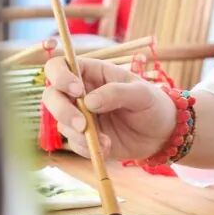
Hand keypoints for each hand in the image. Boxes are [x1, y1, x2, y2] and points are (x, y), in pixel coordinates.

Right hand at [42, 55, 176, 160]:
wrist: (162, 134)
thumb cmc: (153, 104)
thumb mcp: (142, 94)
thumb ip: (116, 92)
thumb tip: (89, 101)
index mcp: (92, 72)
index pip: (60, 65)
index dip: (60, 75)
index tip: (77, 90)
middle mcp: (80, 93)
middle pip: (51, 95)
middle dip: (62, 110)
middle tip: (83, 124)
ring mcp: (80, 115)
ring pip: (60, 122)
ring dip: (78, 134)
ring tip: (106, 141)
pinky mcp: (84, 137)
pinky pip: (73, 143)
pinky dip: (86, 148)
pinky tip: (107, 148)